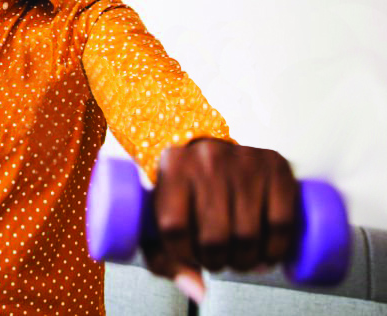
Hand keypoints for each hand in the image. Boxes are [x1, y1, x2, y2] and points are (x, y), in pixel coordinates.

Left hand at [144, 138, 298, 302]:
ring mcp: (244, 159)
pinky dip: (276, 250)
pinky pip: (281, 223)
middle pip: (214, 236)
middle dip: (218, 262)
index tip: (191, 257)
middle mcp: (207, 157)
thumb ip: (165, 258)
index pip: (173, 227)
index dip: (183, 255)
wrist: (212, 152)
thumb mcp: (161, 215)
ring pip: (248, 234)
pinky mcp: (276, 165)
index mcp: (172, 165)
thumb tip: (198, 291)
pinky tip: (267, 254)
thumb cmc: (185, 189)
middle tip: (221, 261)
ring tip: (241, 259)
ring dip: (247, 260)